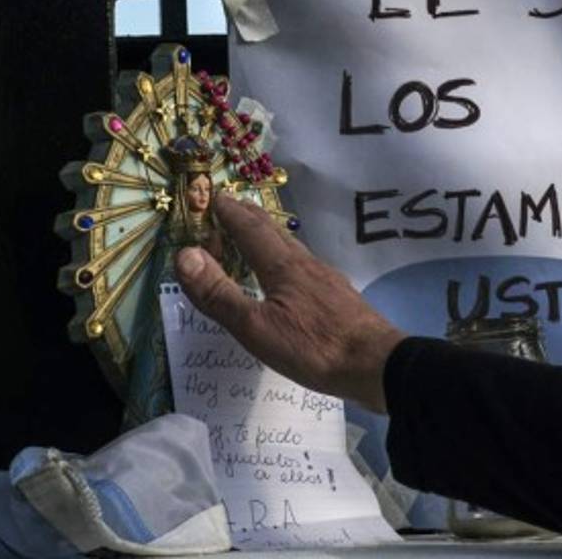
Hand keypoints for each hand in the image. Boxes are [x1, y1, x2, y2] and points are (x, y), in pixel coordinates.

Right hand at [174, 194, 405, 412]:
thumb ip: (220, 294)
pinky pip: (306, 266)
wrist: (376, 364)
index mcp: (282, 267)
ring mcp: (327, 279)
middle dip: (249, 217)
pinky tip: (293, 275)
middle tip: (232, 205)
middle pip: (274, 232)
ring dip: (270, 236)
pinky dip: (288, 258)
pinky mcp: (339, 297)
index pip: (250, 230)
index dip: (230, 213)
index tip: (213, 196)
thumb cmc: (313, 347)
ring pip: (293, 248)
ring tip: (257, 235)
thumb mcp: (256, 327)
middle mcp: (306, 264)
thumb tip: (185, 254)